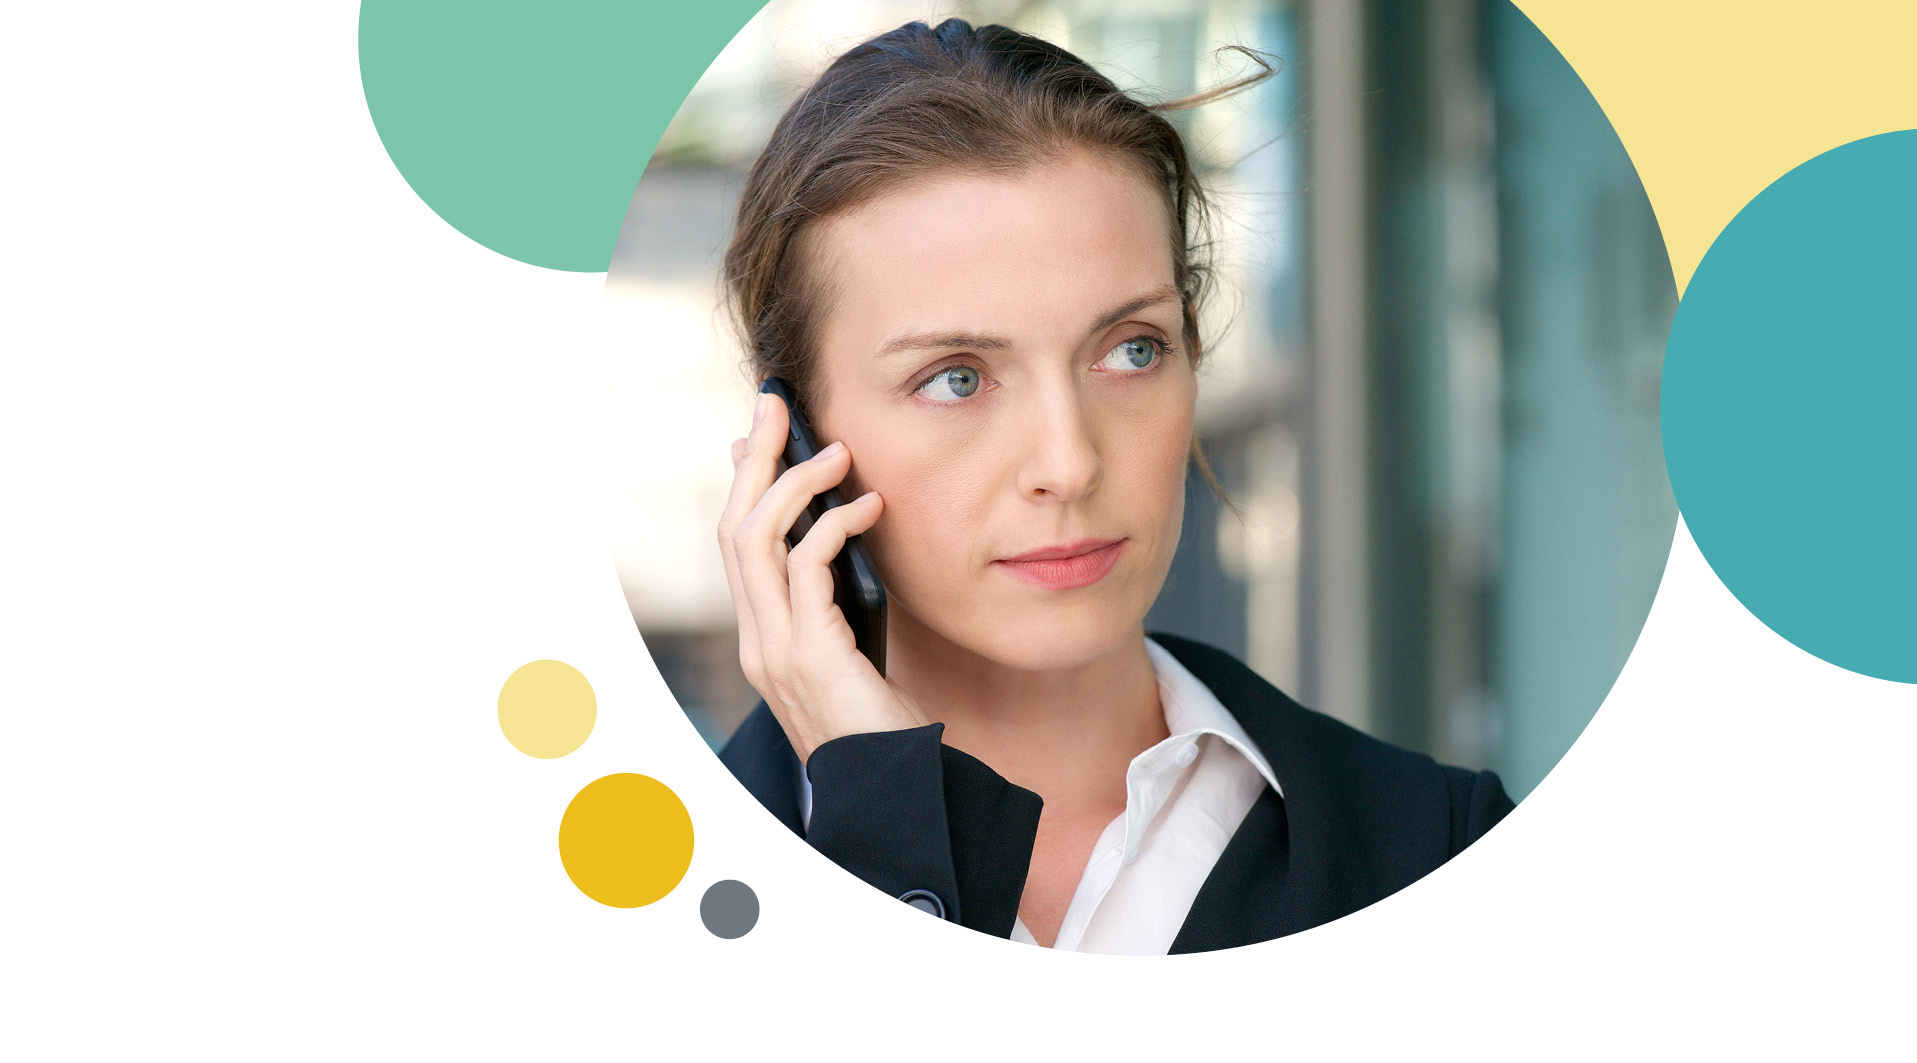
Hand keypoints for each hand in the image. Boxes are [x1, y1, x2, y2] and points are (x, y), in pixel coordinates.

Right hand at [717, 390, 928, 762]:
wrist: (893, 796)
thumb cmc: (887, 730)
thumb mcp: (860, 652)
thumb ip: (842, 603)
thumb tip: (844, 535)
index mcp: (766, 639)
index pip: (736, 545)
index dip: (743, 483)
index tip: (761, 432)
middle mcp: (758, 642)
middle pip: (732, 529)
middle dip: (752, 460)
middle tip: (776, 403)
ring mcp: (776, 652)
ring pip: (753, 540)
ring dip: (791, 484)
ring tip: (836, 451)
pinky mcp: (809, 657)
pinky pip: (805, 569)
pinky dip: (834, 526)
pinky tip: (870, 508)